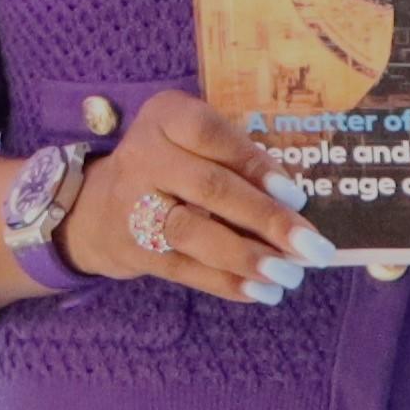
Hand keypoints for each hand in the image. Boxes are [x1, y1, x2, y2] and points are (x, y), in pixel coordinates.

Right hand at [74, 89, 330, 304]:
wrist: (96, 208)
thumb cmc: (171, 167)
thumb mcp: (195, 143)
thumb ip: (236, 160)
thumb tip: (293, 205)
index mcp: (165, 118)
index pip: (209, 134)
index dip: (253, 164)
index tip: (296, 196)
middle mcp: (143, 156)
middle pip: (208, 187)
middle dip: (266, 219)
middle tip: (312, 247)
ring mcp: (132, 204)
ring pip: (193, 232)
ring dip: (246, 256)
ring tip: (289, 275)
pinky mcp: (132, 249)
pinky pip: (183, 268)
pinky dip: (225, 282)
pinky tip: (261, 292)